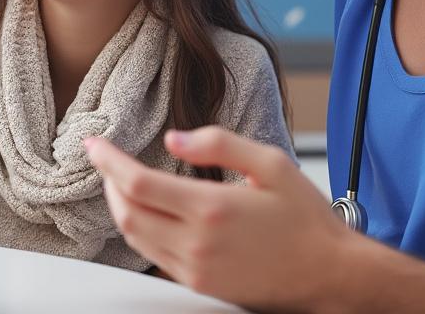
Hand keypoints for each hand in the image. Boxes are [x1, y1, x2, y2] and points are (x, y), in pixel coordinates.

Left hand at [85, 127, 350, 311]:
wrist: (330, 274)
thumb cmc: (305, 217)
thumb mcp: (271, 163)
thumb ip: (218, 144)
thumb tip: (173, 139)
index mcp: (212, 208)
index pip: (137, 184)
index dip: (108, 162)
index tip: (93, 144)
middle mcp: (197, 244)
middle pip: (126, 213)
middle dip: (107, 183)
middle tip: (104, 159)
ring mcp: (196, 270)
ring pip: (135, 237)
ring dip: (119, 206)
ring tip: (119, 180)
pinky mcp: (200, 286)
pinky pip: (153, 256)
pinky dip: (138, 229)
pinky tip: (144, 210)